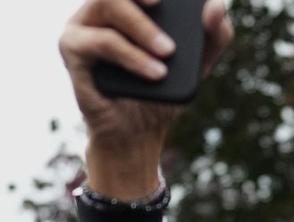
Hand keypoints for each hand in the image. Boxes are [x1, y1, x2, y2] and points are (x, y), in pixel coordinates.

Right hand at [59, 0, 233, 197]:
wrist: (138, 131)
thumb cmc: (163, 90)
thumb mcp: (200, 63)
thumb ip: (215, 35)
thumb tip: (216, 6)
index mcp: (131, 4)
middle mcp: (103, 8)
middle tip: (175, 22)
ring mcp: (83, 24)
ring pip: (108, 4)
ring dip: (143, 28)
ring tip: (168, 54)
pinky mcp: (71, 46)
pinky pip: (101, 40)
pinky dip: (132, 55)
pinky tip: (155, 73)